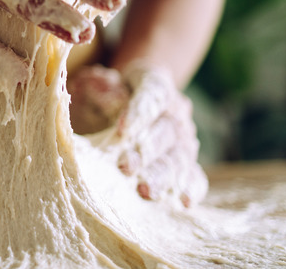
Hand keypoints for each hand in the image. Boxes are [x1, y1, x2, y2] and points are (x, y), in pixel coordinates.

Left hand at [69, 63, 208, 206]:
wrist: (110, 107)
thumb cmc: (98, 95)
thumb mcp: (90, 85)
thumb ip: (100, 88)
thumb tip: (115, 100)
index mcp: (155, 83)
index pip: (154, 92)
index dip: (140, 111)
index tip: (121, 130)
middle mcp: (175, 110)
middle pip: (167, 129)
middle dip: (146, 150)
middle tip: (125, 166)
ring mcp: (183, 139)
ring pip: (179, 157)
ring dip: (162, 175)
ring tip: (145, 191)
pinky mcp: (185, 164)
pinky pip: (195, 177)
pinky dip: (190, 189)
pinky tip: (182, 202)